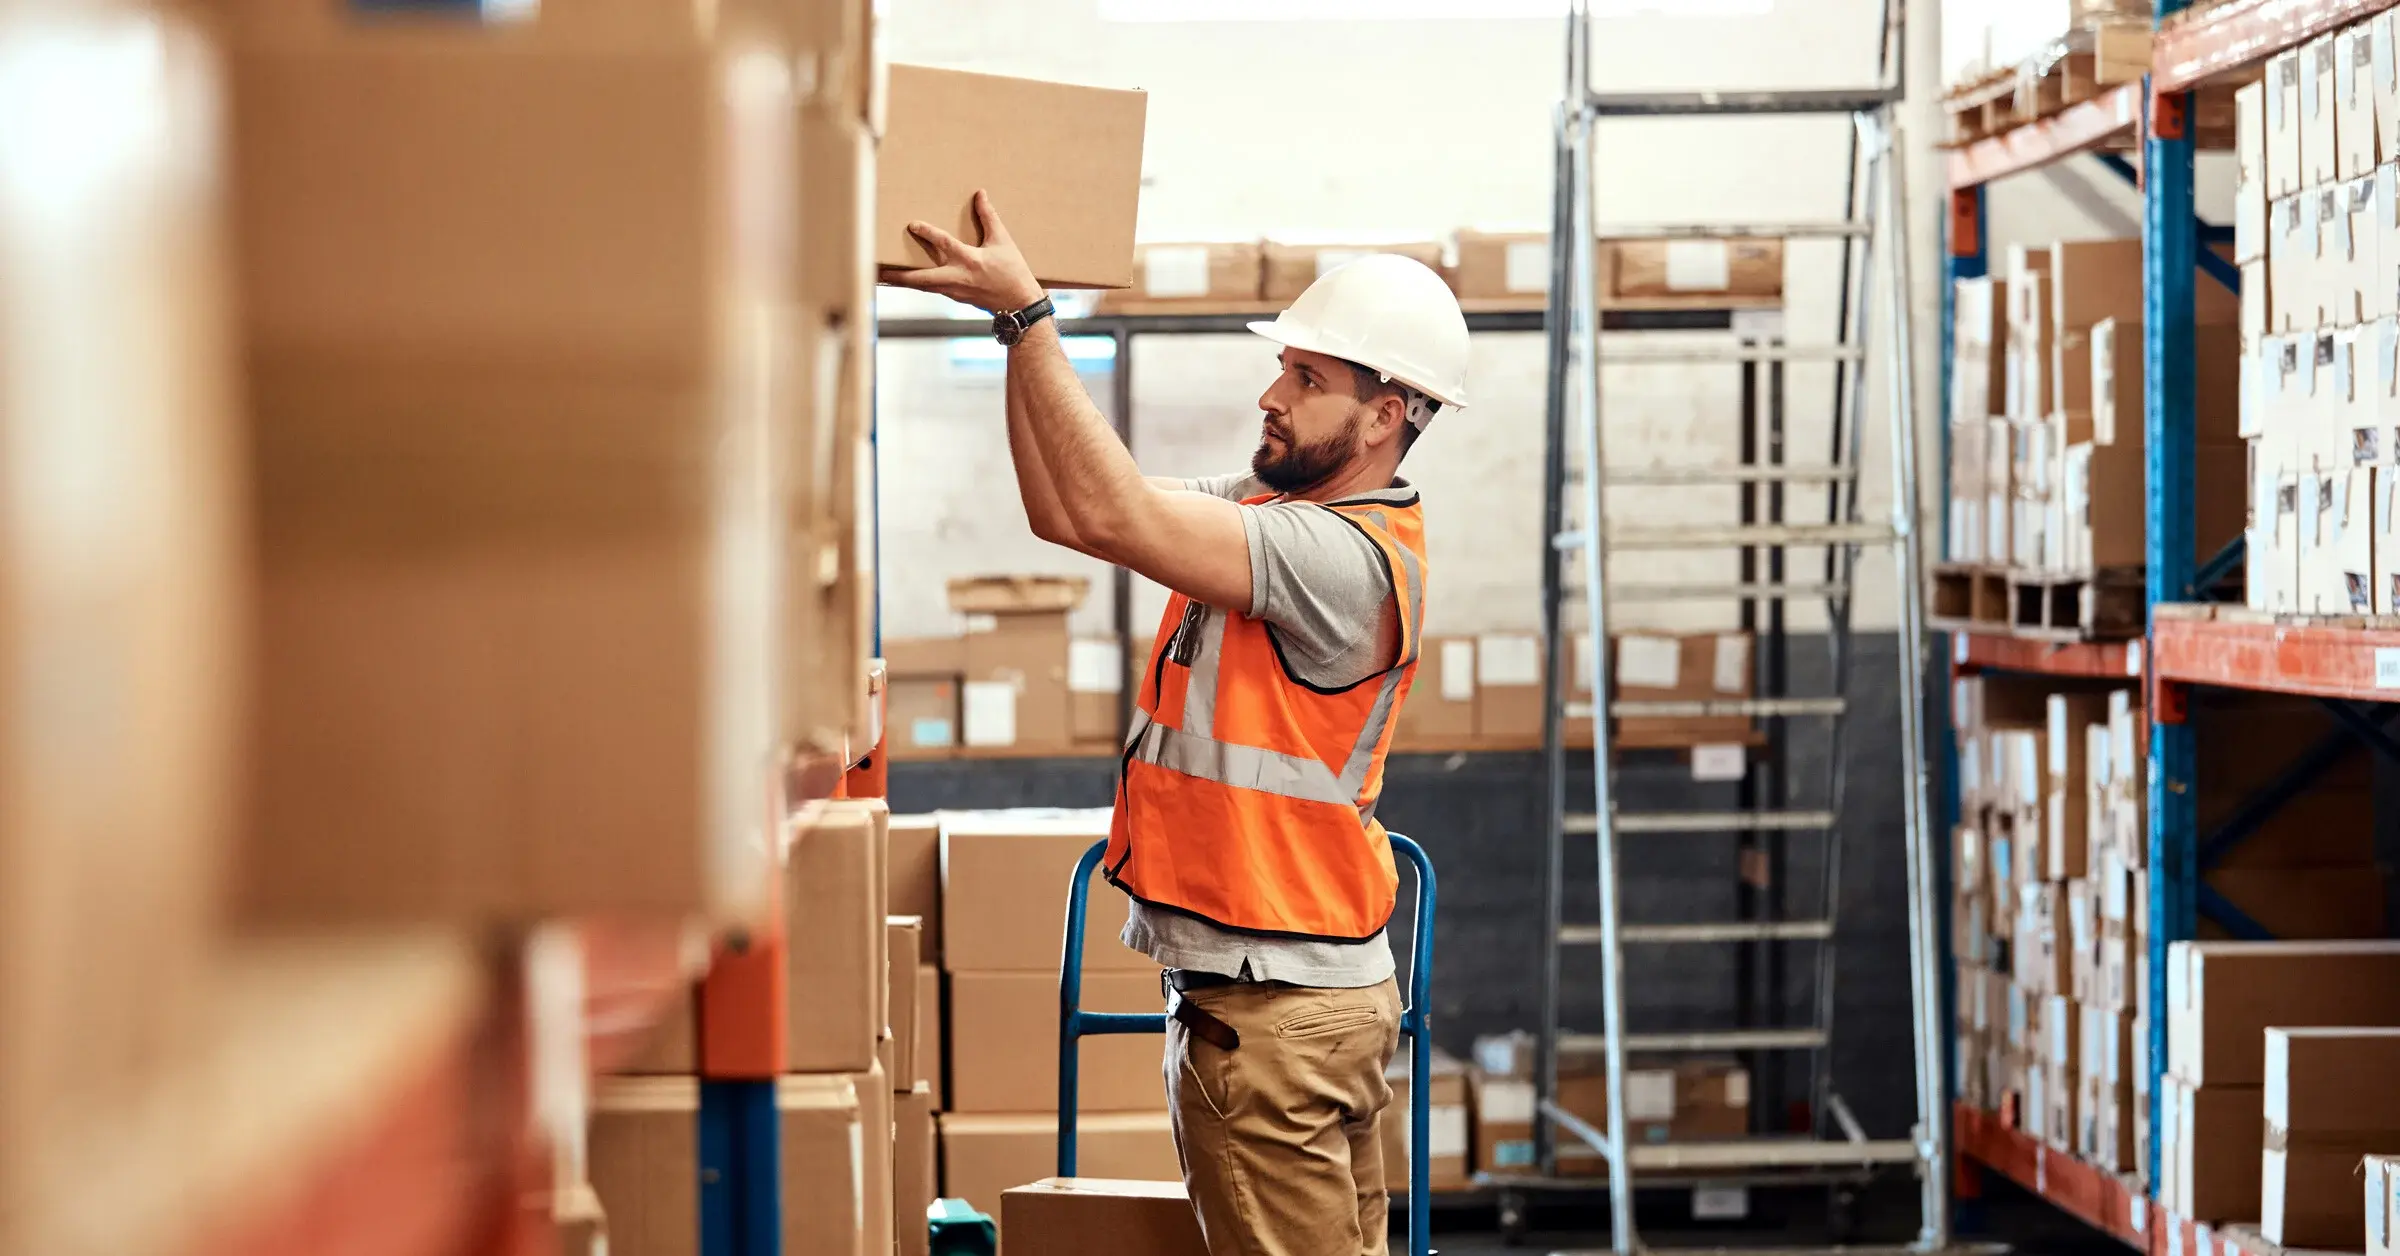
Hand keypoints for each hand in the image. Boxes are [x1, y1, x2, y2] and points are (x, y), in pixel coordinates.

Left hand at [882, 189, 1045, 313]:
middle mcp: (958, 278)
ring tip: (887, 274)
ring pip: (924, 287)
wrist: (1019, 304)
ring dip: (905, 281)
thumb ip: (989, 217)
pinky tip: (910, 279)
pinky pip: (932, 290)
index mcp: (969, 261)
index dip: (927, 233)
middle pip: (922, 279)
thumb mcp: (1003, 242)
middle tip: (881, 270)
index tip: (912, 224)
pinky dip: (919, 284)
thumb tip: (980, 194)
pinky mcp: (956, 298)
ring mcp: (955, 291)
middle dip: (901, 275)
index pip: (944, 244)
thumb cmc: (1013, 272)